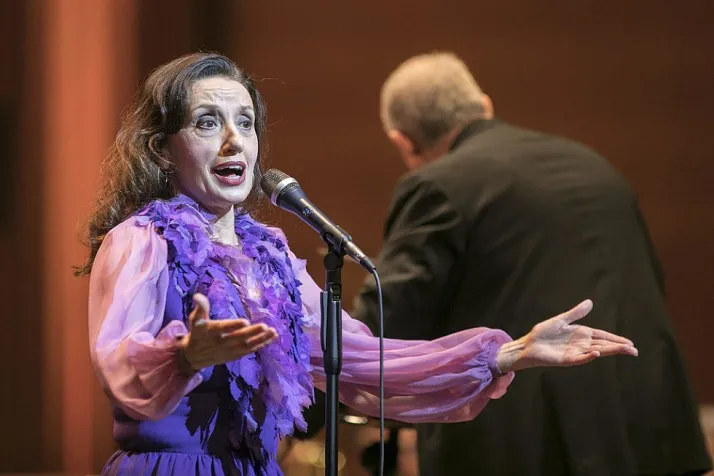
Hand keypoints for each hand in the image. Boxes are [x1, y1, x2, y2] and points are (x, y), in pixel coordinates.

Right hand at [176, 293, 277, 372]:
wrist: (194, 357)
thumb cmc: (197, 333)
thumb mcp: (195, 320)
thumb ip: (200, 308)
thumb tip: (198, 295)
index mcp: (212, 332)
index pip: (223, 328)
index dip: (233, 326)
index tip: (245, 321)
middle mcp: (222, 342)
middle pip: (239, 337)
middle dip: (252, 332)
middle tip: (264, 326)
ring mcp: (230, 350)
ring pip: (247, 345)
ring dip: (261, 339)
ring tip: (273, 332)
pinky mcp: (236, 355)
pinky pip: (250, 350)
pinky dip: (261, 345)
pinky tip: (271, 338)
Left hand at [496, 299, 637, 372]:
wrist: (528, 344)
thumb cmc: (543, 333)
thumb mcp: (561, 320)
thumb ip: (576, 313)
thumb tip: (590, 302)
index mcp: (581, 334)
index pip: (603, 336)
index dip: (616, 339)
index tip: (630, 343)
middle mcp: (581, 344)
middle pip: (604, 345)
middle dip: (618, 347)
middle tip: (634, 351)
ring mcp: (575, 352)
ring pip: (596, 352)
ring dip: (609, 352)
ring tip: (624, 351)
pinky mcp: (566, 359)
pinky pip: (580, 358)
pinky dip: (588, 356)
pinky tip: (597, 353)